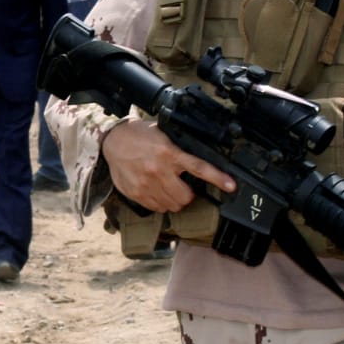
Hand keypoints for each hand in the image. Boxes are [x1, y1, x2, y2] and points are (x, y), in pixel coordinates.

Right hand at [99, 119, 235, 212]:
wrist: (112, 141)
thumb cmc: (139, 136)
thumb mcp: (162, 135)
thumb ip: (178, 150)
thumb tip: (196, 163)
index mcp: (169, 153)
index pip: (199, 168)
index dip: (218, 178)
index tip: (231, 186)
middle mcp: (159, 171)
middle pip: (186, 197)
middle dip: (188, 195)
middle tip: (184, 187)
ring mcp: (147, 185)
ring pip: (173, 206)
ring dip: (175, 200)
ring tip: (168, 189)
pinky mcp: (137, 193)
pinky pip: (157, 208)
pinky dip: (160, 203)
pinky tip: (156, 191)